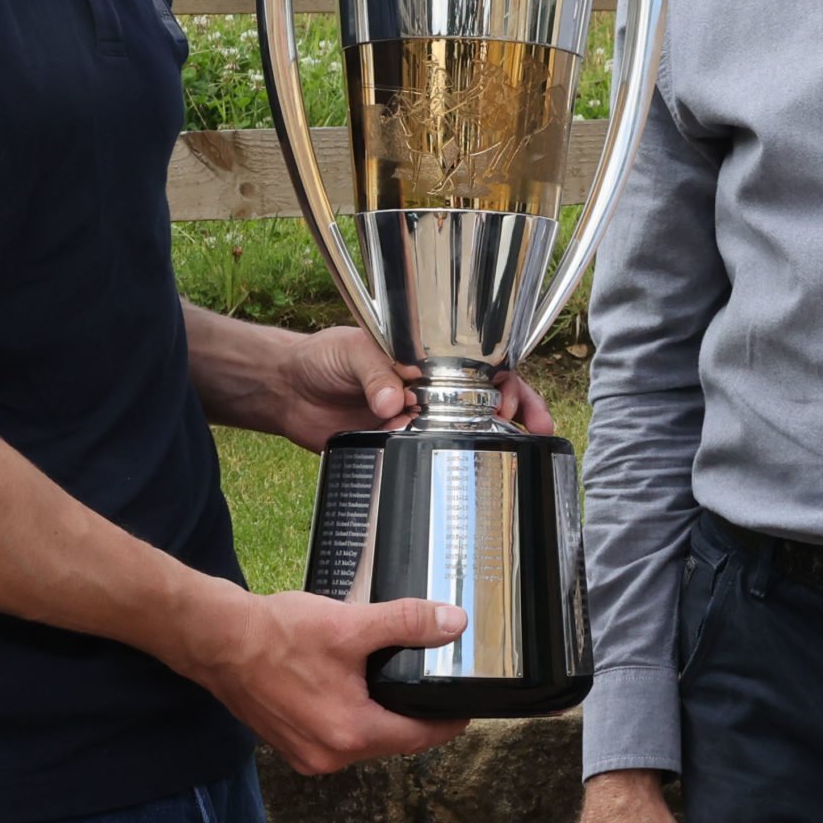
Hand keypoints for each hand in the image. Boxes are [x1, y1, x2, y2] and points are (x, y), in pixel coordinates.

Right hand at [174, 586, 469, 773]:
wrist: (217, 642)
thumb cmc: (277, 635)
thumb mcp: (350, 624)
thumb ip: (406, 624)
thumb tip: (451, 623)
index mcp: (351, 733)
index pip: (420, 738)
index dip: (447, 721)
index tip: (465, 708)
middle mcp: (330, 756)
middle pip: (392, 741)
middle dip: (412, 716)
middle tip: (430, 687)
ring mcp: (306, 755)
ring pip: (362, 739)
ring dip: (378, 716)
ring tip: (391, 683)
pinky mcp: (289, 745)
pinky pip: (335, 737)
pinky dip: (349, 717)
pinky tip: (349, 688)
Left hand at [273, 325, 553, 451]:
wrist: (286, 391)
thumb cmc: (320, 357)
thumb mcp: (350, 350)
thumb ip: (374, 372)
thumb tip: (394, 402)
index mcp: (424, 358)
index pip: (476, 363)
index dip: (503, 379)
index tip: (513, 397)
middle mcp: (426, 389)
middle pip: (483, 398)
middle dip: (517, 411)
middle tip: (536, 428)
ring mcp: (414, 420)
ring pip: (462, 430)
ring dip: (488, 440)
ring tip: (514, 454)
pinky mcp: (395, 447)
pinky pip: (427, 457)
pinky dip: (444, 464)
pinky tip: (460, 472)